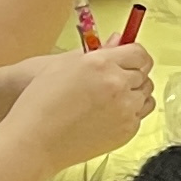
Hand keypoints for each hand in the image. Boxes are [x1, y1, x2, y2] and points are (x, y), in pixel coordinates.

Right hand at [0, 43, 155, 180]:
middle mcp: (117, 84)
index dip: (134, 56)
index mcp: (101, 64)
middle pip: (144, 74)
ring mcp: (125, 109)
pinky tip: (107, 115)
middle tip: (113, 81)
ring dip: (133, 94)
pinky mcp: (127, 130)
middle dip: (131, 74)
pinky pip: (139, 116)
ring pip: (146, 95)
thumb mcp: (62, 65)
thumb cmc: (40, 103)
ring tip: (109, 99)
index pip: (139, 53)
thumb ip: (98, 51)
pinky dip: (128, 113)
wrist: (35, 140)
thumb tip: (119, 40)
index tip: (129, 60)